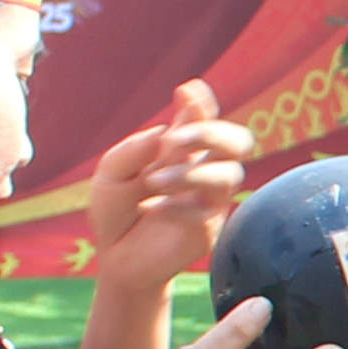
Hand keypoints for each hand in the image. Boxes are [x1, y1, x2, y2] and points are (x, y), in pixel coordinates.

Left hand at [85, 78, 250, 287]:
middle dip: (213, 133)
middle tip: (175, 141)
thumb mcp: (109, 175)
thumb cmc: (115, 211)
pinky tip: (149, 209)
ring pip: (229, 175)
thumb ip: (133, 150)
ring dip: (189, 173)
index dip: (201, 102)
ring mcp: (209, 201)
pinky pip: (205, 211)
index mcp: (179, 150)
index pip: (201, 118)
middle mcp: (201, 170)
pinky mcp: (207, 230)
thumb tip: (164, 136)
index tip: (187, 89)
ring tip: (153, 183)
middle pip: (238, 142)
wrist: (116, 258)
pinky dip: (176, 206)